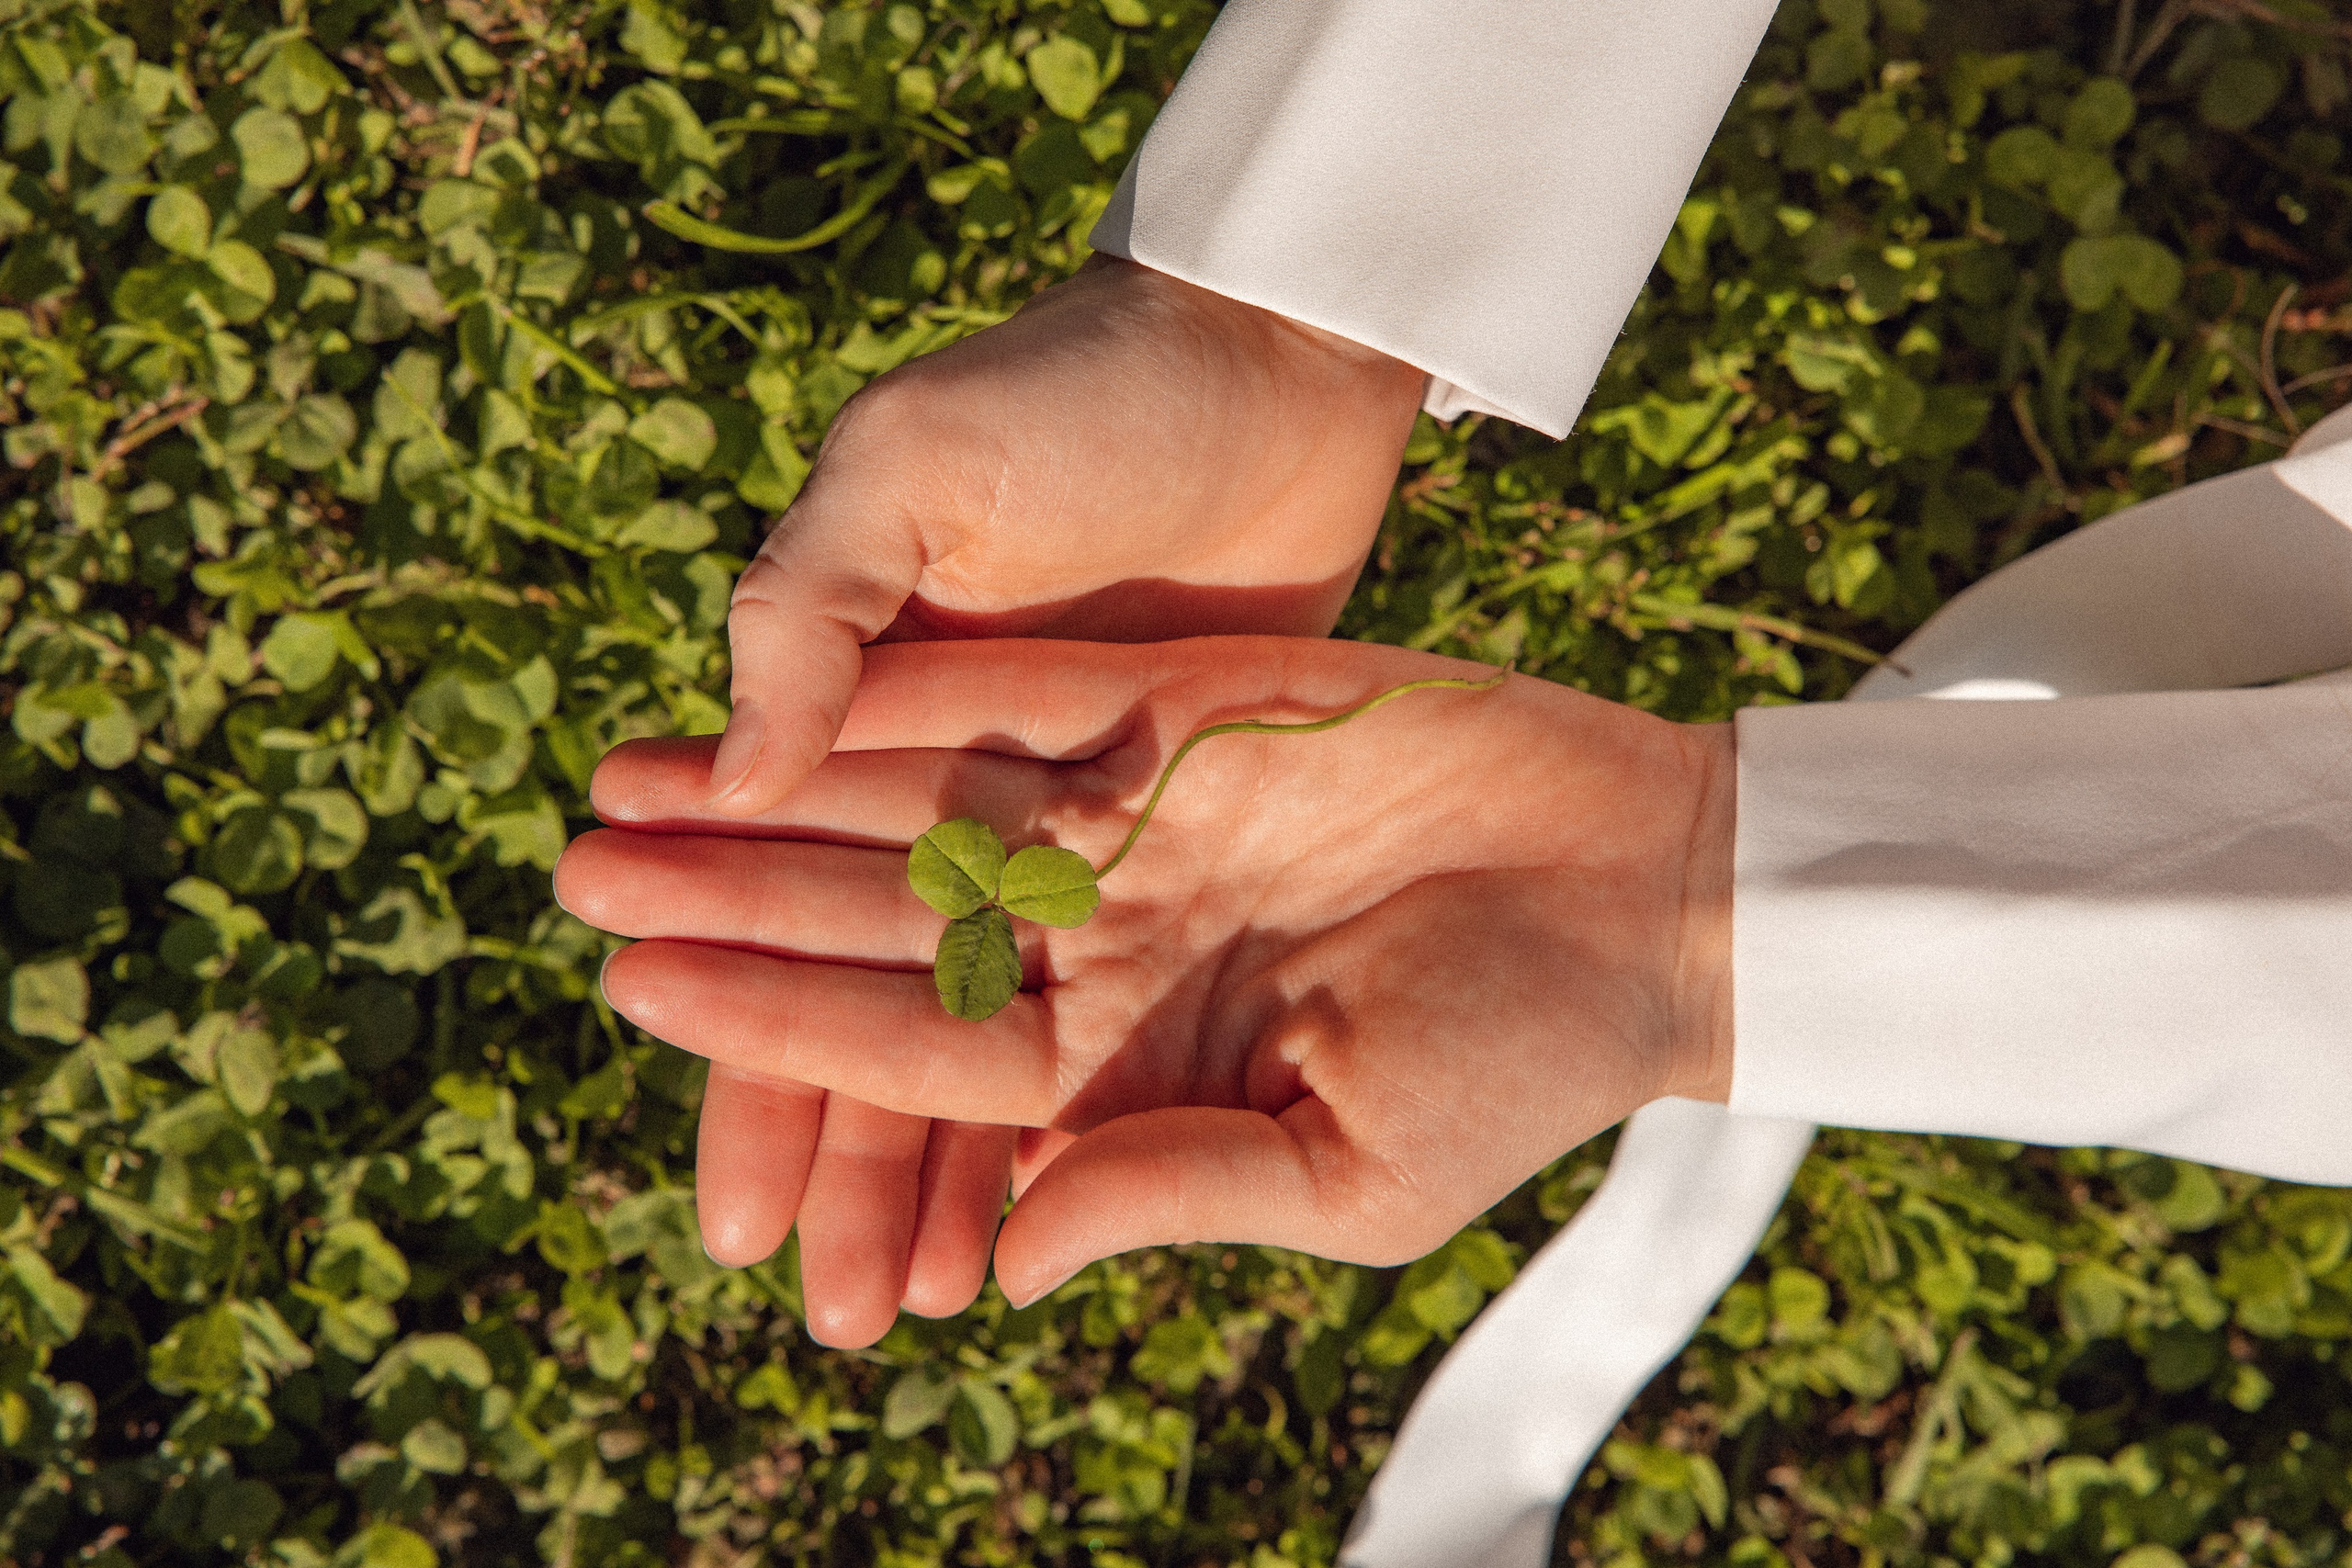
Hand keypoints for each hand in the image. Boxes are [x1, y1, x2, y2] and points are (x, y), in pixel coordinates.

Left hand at [568, 637, 1735, 1308]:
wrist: (1641, 893)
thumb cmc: (1517, 1061)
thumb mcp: (1345, 1175)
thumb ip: (1165, 1194)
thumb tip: (1010, 1263)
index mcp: (1122, 1061)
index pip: (909, 1052)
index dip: (770, 1024)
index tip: (639, 990)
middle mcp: (1102, 938)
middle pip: (877, 925)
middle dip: (729, 902)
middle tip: (573, 873)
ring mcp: (1134, 819)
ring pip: (918, 807)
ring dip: (779, 794)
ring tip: (632, 776)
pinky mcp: (1182, 710)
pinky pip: (1016, 702)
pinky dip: (905, 697)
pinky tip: (792, 686)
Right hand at [586, 257, 1422, 1339]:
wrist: (1278, 360)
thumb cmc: (1086, 384)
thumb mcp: (918, 460)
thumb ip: (812, 608)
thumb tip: (729, 780)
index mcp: (868, 722)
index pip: (787, 923)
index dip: (747, 1052)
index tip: (730, 1212)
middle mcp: (963, 795)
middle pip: (884, 1009)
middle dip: (844, 1156)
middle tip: (819, 1307)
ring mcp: (1080, 827)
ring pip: (992, 1027)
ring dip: (947, 1159)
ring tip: (920, 1303)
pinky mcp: (1186, 829)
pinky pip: (1121, 989)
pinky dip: (1086, 1091)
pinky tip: (1055, 1199)